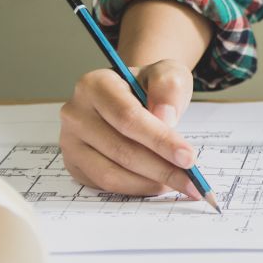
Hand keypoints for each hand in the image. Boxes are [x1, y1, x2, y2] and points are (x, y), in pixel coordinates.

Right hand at [59, 59, 199, 197]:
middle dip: (162, 169)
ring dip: (150, 183)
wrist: (131, 96)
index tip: (188, 157)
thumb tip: (165, 116)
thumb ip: (169, 87)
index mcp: (95, 85)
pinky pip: (105, 185)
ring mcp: (71, 141)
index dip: (160, 140)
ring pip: (111, 174)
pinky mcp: (74, 164)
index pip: (128, 117)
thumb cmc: (149, 87)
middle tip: (192, 181)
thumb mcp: (168, 74)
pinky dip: (137, 188)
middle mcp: (76, 113)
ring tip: (179, 183)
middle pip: (121, 150)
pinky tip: (159, 184)